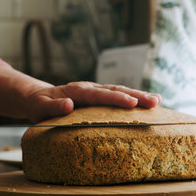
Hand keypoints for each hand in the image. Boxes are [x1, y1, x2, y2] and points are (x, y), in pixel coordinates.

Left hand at [23, 82, 161, 122]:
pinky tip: (147, 104)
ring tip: (158, 101)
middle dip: (136, 95)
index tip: (132, 104)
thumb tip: (69, 105)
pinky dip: (132, 98)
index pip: (99, 95)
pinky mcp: (98, 96)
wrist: (38, 97)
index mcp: (76, 91)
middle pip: (114, 90)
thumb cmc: (39, 105)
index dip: (116, 99)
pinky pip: (117, 95)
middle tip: (155, 102)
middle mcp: (89, 88)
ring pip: (119, 90)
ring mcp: (95, 90)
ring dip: (138, 95)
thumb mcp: (40, 108)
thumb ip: (53, 107)